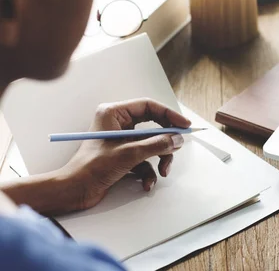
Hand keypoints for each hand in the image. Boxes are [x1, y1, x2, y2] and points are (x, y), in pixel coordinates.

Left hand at [59, 98, 190, 210]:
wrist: (74, 191)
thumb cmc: (91, 168)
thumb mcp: (129, 154)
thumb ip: (157, 144)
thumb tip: (177, 139)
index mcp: (114, 113)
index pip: (149, 106)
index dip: (169, 115)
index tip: (184, 125)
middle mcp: (118, 123)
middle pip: (153, 126)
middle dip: (165, 142)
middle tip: (176, 148)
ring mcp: (121, 140)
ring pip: (151, 144)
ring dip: (159, 159)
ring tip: (162, 172)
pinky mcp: (123, 155)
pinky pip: (145, 159)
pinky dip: (149, 172)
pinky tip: (147, 183)